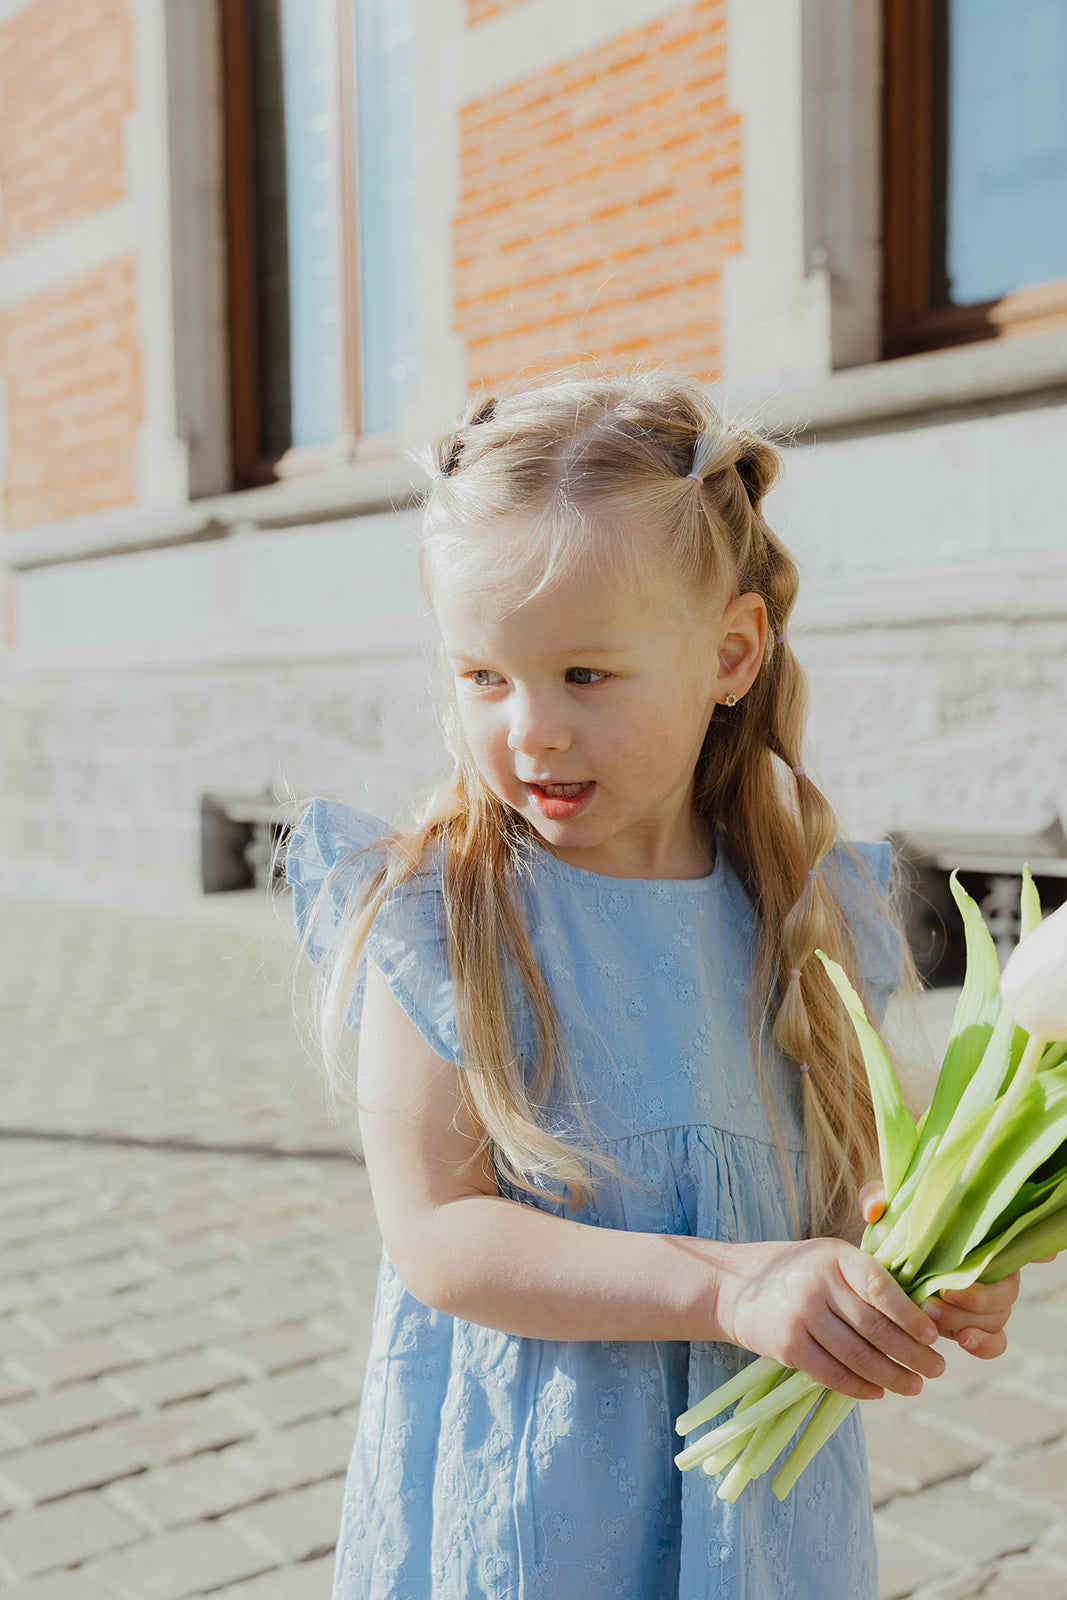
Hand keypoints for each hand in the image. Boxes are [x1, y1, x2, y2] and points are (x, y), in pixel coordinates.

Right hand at [713, 1236, 944, 1402]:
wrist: (736, 1286)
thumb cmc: (799, 1271)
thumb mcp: (830, 1258)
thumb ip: (867, 1278)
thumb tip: (922, 1314)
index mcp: (835, 1257)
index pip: (881, 1288)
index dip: (910, 1315)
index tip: (933, 1335)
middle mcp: (817, 1283)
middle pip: (875, 1328)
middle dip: (912, 1354)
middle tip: (937, 1369)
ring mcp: (800, 1316)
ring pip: (858, 1356)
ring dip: (892, 1376)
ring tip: (914, 1386)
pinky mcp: (788, 1346)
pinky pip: (833, 1374)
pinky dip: (860, 1387)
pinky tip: (878, 1392)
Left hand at [858, 1181, 1040, 1359]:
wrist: (879, 1262)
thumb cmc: (890, 1227)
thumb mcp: (883, 1207)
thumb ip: (877, 1197)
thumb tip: (875, 1208)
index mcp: (979, 1239)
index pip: (1014, 1243)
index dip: (1035, 1253)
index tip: (1024, 1259)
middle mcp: (990, 1271)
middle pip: (1006, 1291)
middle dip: (973, 1298)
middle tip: (933, 1296)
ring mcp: (984, 1302)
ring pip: (997, 1318)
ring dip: (965, 1320)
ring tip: (929, 1314)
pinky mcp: (973, 1326)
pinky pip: (994, 1342)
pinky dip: (984, 1345)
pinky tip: (963, 1342)